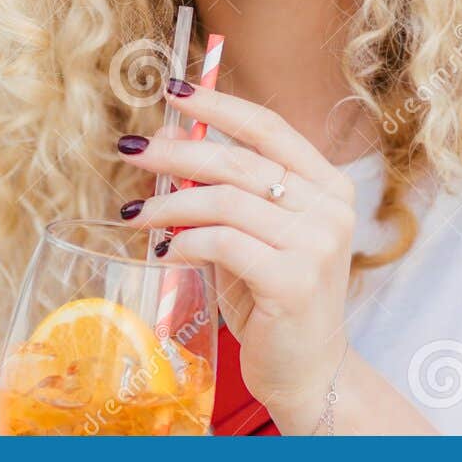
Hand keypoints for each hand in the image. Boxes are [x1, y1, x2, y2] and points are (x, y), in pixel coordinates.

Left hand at [114, 78, 355, 431]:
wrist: (307, 372)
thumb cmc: (272, 298)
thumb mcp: (249, 234)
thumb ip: (220, 190)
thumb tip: (166, 139)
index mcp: (327, 184)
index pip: (268, 127)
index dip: (218, 104)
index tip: (172, 89)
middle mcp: (330, 207)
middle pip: (239, 160)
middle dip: (177, 152)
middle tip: (131, 149)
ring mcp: (317, 243)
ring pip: (226, 200)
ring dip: (170, 203)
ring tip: (136, 214)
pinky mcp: (294, 280)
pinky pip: (223, 243)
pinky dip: (186, 241)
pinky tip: (165, 251)